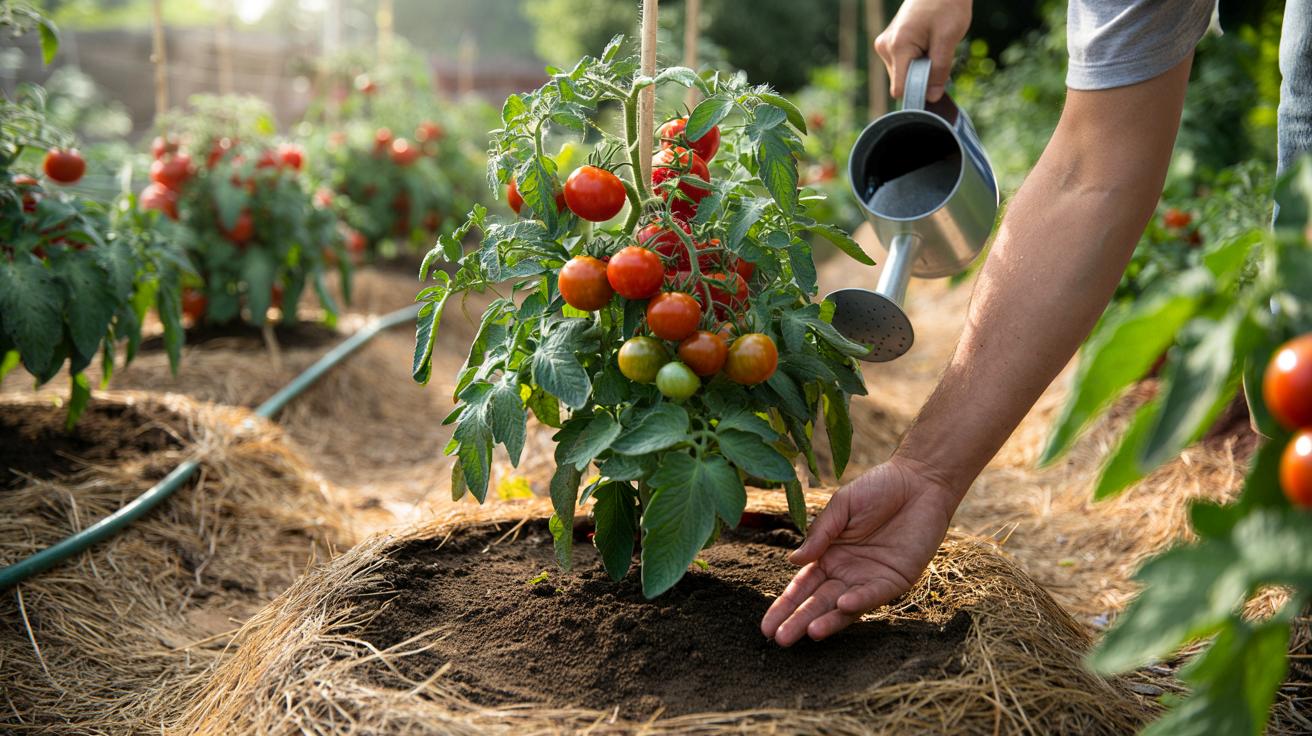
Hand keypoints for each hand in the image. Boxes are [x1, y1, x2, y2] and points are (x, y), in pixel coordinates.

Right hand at [760, 456, 962, 646]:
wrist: (919, 481)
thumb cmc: (877, 488)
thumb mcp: (842, 506)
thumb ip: (820, 534)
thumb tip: (793, 561)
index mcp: (829, 556)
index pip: (802, 587)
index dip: (785, 605)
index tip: (766, 625)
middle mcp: (847, 573)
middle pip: (818, 602)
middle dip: (798, 620)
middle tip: (778, 639)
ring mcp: (871, 579)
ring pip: (844, 606)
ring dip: (827, 620)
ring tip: (807, 632)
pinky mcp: (896, 580)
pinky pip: (874, 594)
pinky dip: (859, 601)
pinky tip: (842, 604)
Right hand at [874, 0, 971, 101]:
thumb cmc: (946, 6)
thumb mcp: (948, 38)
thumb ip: (939, 70)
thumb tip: (931, 97)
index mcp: (897, 46)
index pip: (900, 88)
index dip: (917, 92)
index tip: (934, 86)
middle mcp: (884, 47)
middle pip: (901, 83)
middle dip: (920, 77)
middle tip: (937, 55)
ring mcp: (884, 45)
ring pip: (902, 74)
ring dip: (919, 69)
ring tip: (932, 46)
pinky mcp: (888, 44)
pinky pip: (902, 65)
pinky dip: (915, 62)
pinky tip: (925, 44)